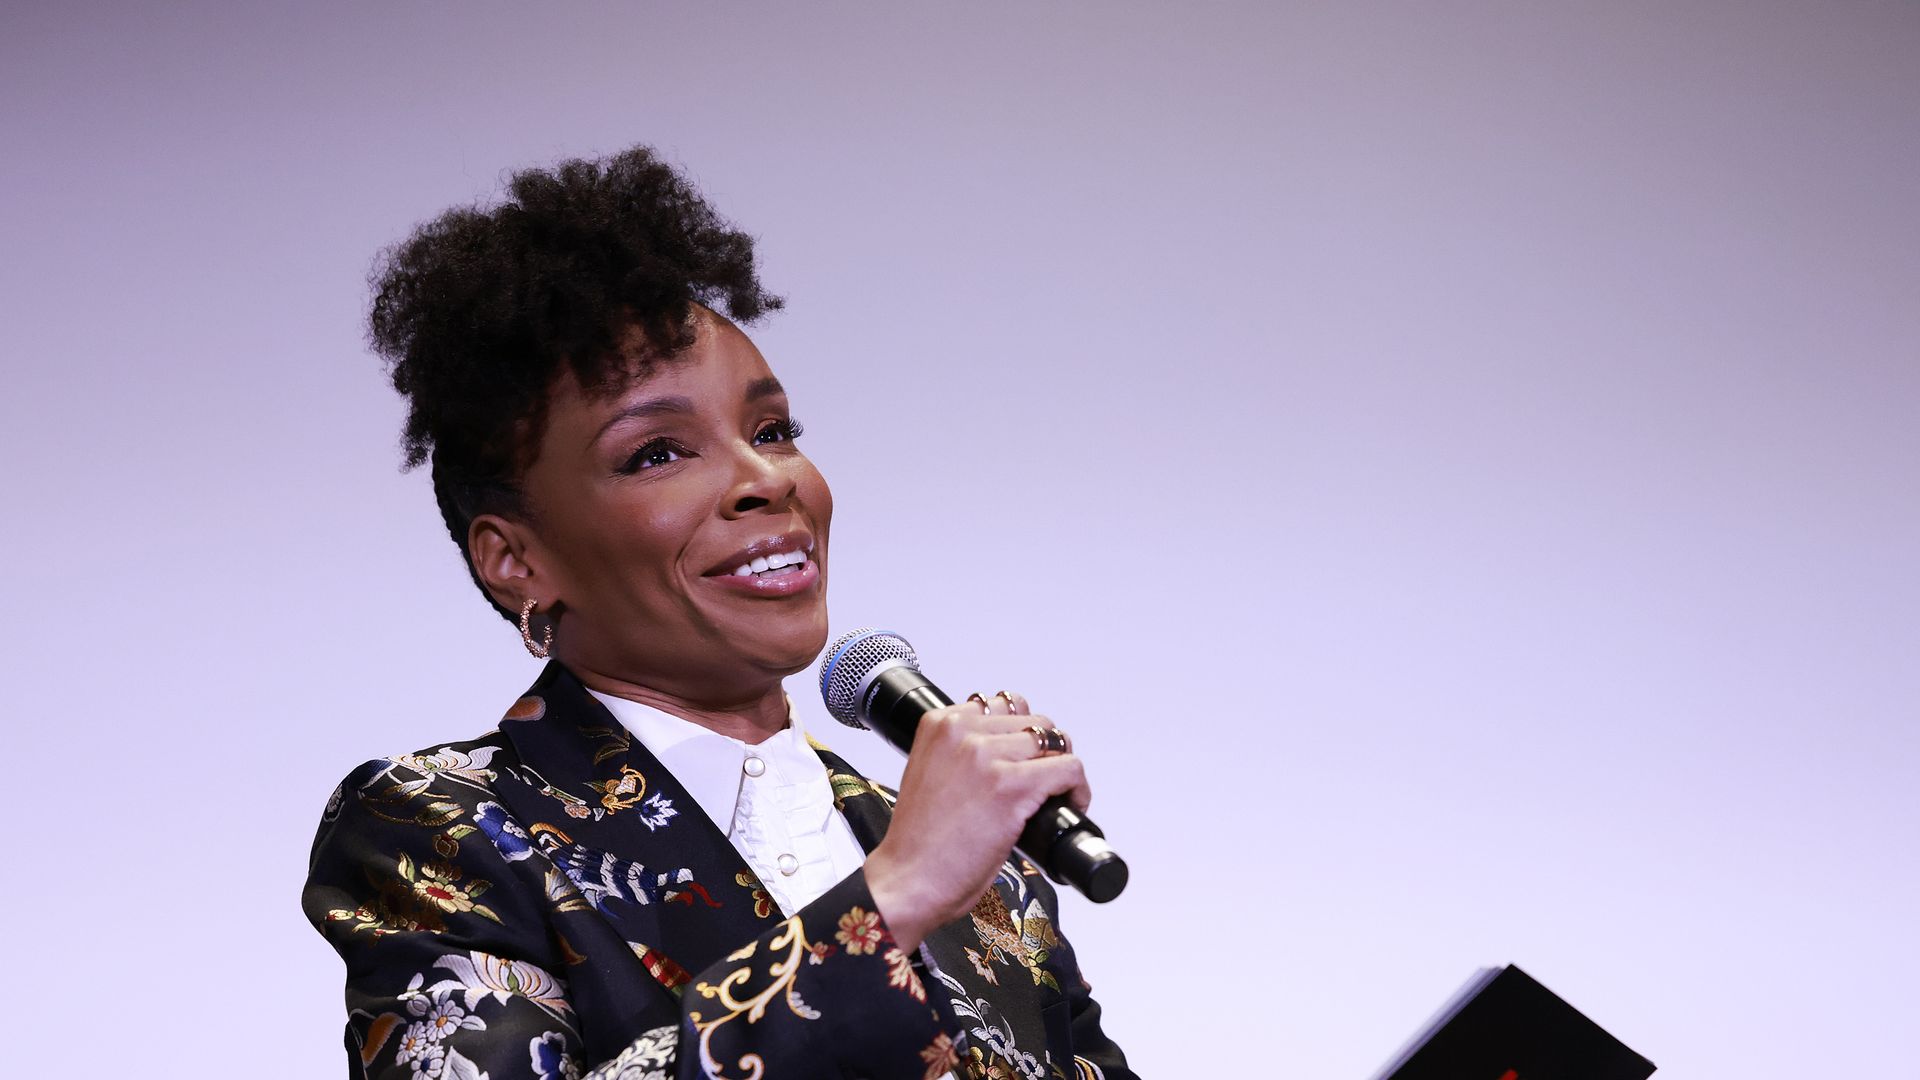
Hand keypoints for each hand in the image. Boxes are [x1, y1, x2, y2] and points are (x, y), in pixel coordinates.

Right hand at [862, 691, 1089, 951]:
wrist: (908, 881)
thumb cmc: (919, 842)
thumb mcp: (931, 773)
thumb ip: (960, 752)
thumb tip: (1008, 750)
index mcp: (939, 723)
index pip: (1003, 706)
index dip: (1021, 736)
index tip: (1025, 760)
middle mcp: (963, 732)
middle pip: (1034, 723)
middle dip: (1045, 752)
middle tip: (1045, 783)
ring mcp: (987, 757)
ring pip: (1055, 742)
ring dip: (1062, 769)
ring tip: (1057, 797)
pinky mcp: (1012, 786)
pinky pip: (1068, 769)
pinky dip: (1078, 788)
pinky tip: (1071, 805)